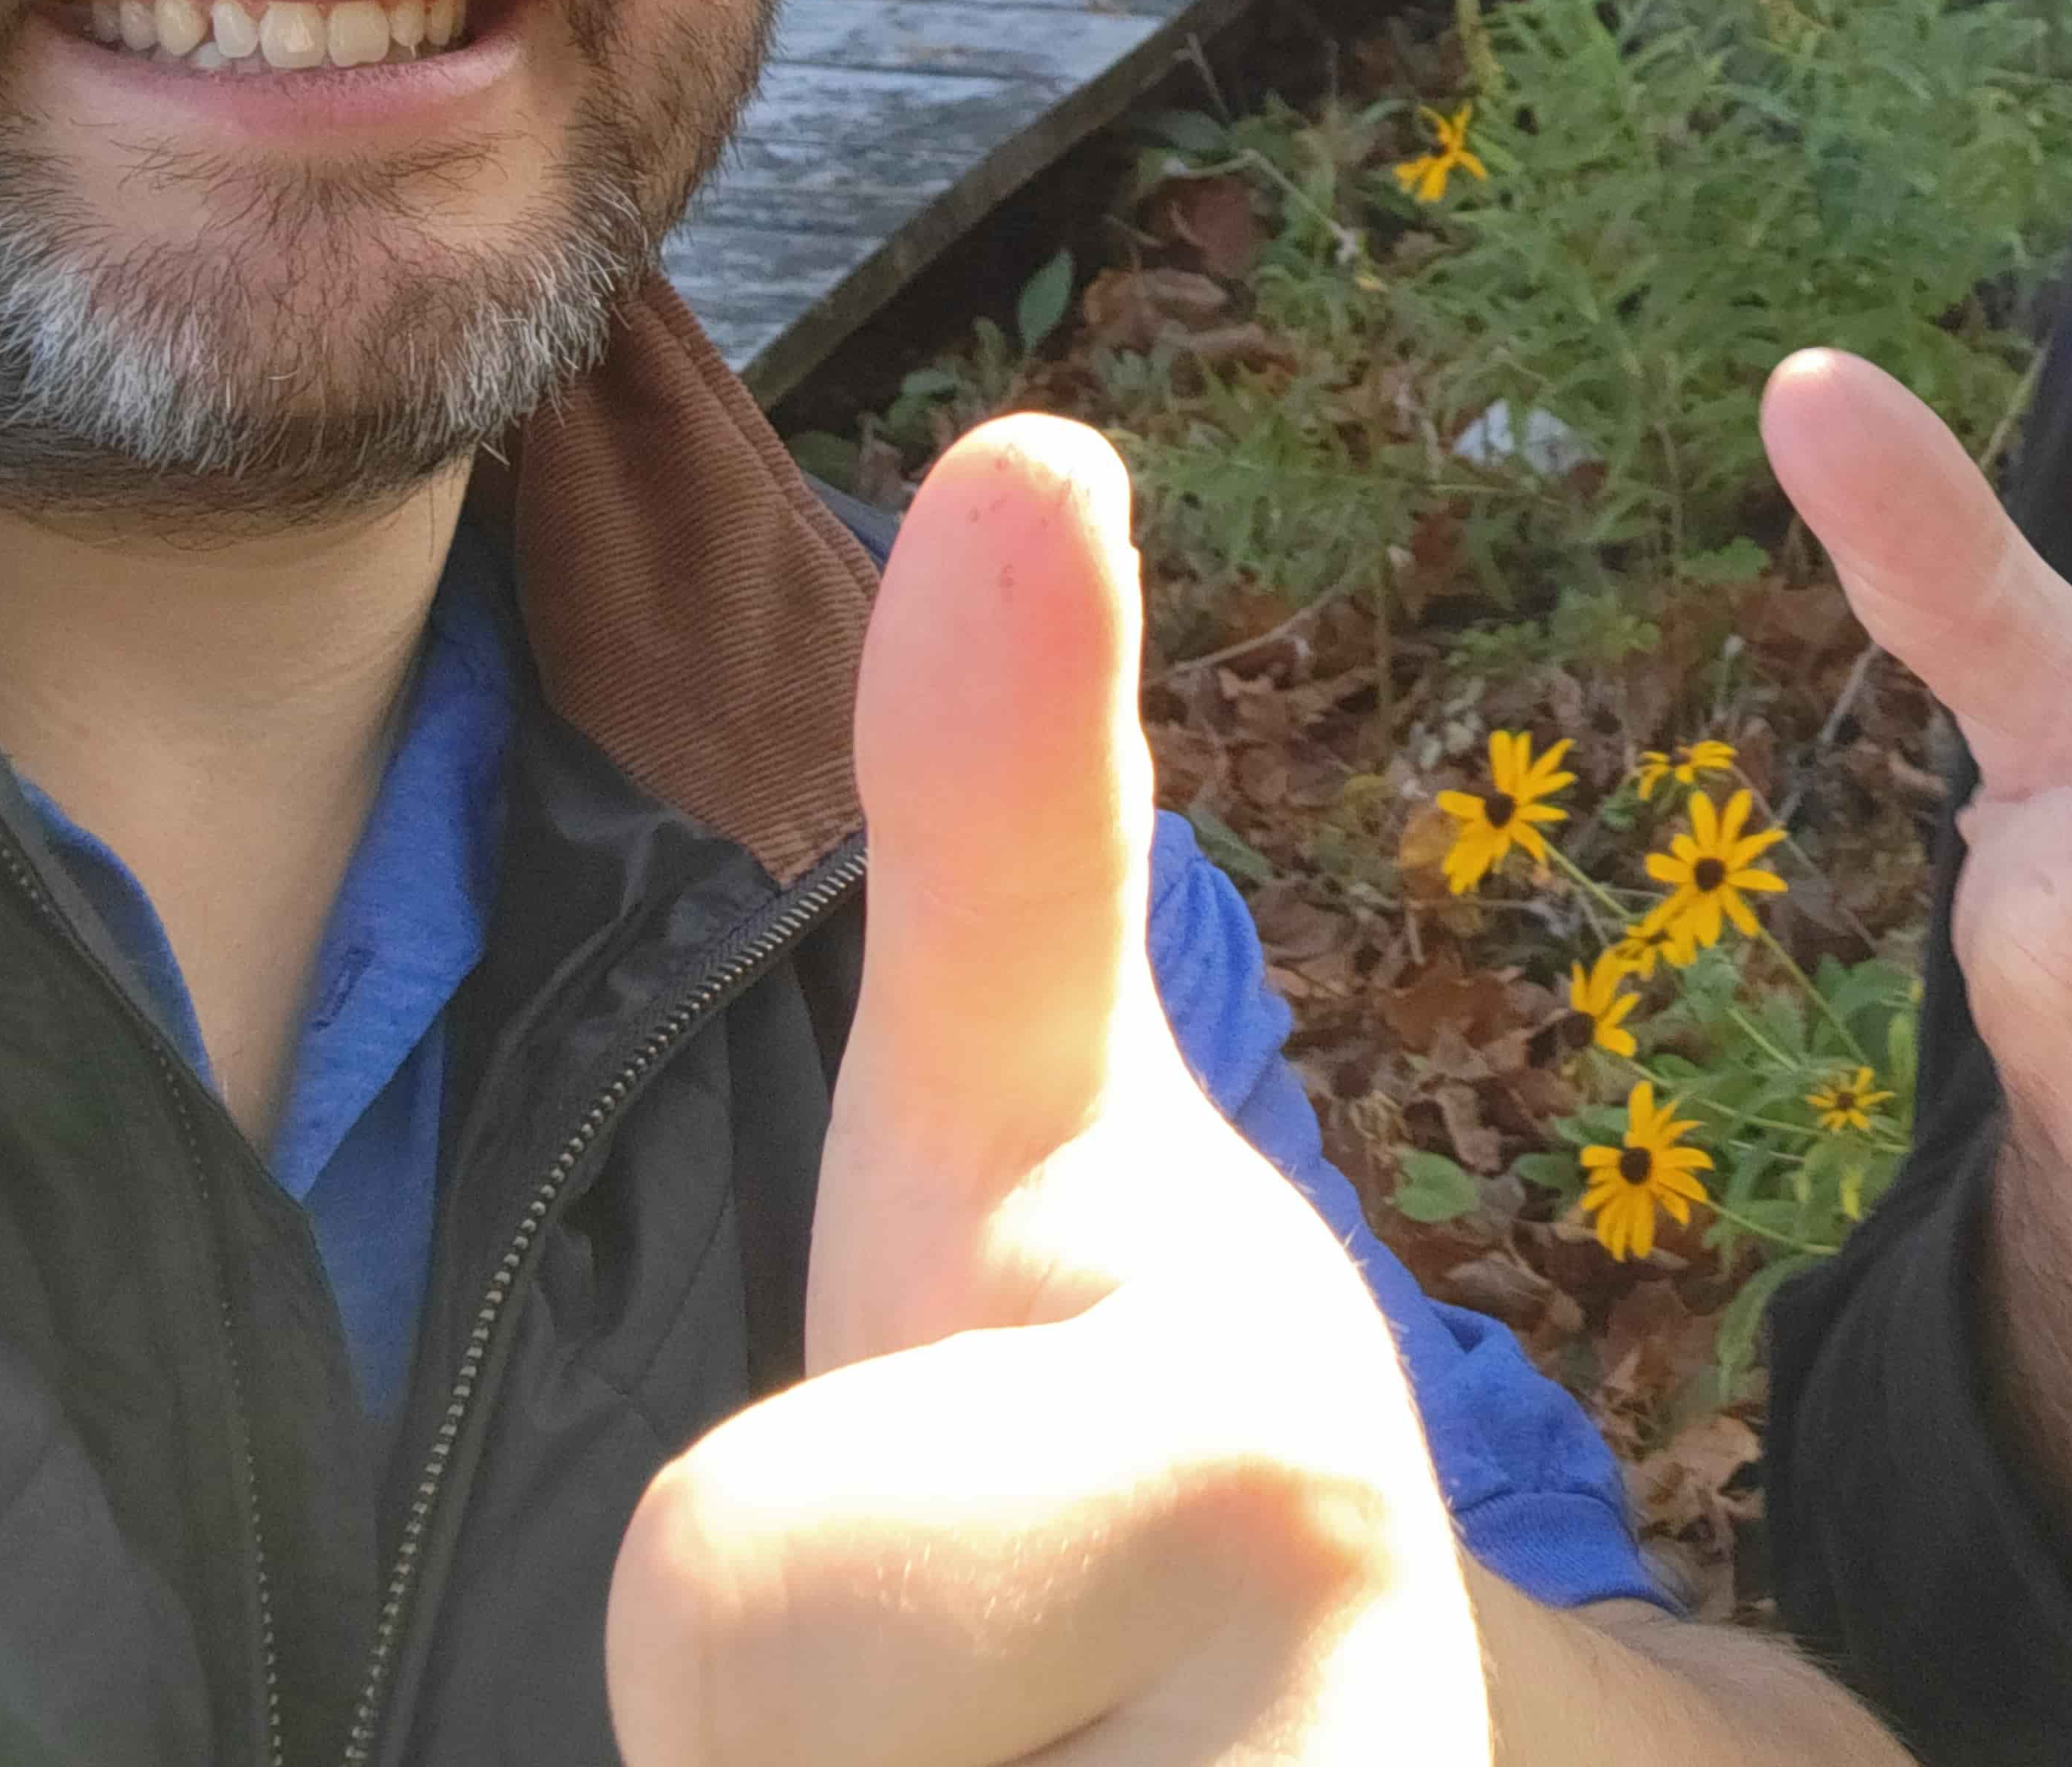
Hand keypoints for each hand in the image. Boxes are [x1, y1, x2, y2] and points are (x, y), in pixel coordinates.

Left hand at [604, 417, 1487, 1766]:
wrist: (1357, 1742)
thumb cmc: (1112, 1446)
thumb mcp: (1038, 1150)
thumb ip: (1007, 826)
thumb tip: (1029, 437)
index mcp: (1231, 1484)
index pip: (715, 1604)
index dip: (757, 1602)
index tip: (944, 1558)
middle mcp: (1321, 1753)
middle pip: (742, 1719)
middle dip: (816, 1751)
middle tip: (970, 1717)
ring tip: (995, 1763)